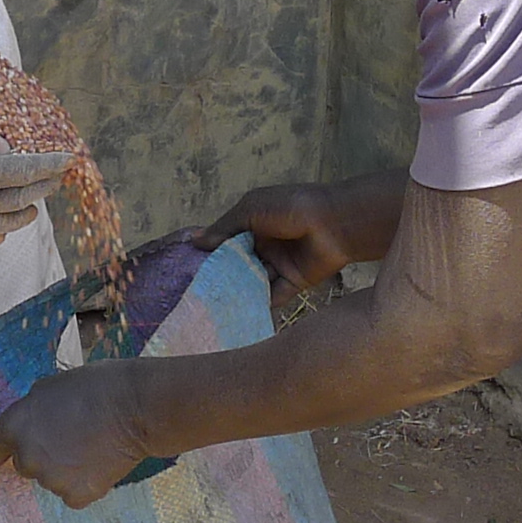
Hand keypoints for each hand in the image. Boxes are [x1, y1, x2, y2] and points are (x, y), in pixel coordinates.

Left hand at [0, 361, 153, 508]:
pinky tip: (101, 461)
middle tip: (71, 435)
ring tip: (92, 443)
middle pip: (25, 466)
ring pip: (52, 479)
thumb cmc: (96, 388)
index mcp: (14, 426)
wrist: (135, 407)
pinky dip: (85, 482)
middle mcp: (27, 457)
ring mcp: (51, 480)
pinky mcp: (77, 495)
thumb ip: (30, 413)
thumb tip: (29, 429)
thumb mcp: (49, 388)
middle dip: (42, 454)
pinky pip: (73, 493)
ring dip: (66, 468)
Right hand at [194, 176, 401, 296]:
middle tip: (196, 293)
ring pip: (254, 282)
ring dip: (238, 292)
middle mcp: (265, 244)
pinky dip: (259, 305)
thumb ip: (224, 227)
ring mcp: (279, 264)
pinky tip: (238, 314)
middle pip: (239, 264)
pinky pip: (273, 296)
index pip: (227, 241)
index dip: (210, 253)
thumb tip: (195, 241)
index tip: (187, 268)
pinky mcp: (293, 282)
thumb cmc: (290, 208)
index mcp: (254, 223)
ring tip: (213, 307)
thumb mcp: (251, 209)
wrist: (333, 223)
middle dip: (222, 276)